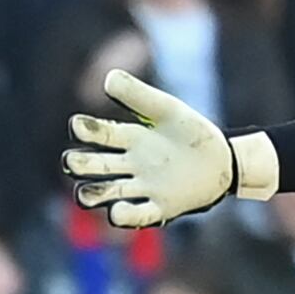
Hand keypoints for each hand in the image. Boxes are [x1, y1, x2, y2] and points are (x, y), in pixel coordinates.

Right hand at [67, 70, 262, 228]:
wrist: (223, 161)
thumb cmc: (192, 134)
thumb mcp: (168, 110)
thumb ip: (140, 95)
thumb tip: (108, 78)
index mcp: (130, 138)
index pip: (99, 134)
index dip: (86, 130)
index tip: (77, 125)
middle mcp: (130, 164)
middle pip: (96, 166)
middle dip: (81, 165)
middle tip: (71, 162)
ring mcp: (143, 186)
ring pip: (108, 192)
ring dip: (93, 194)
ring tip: (84, 194)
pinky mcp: (160, 206)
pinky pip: (138, 213)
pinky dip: (126, 215)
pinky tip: (116, 211)